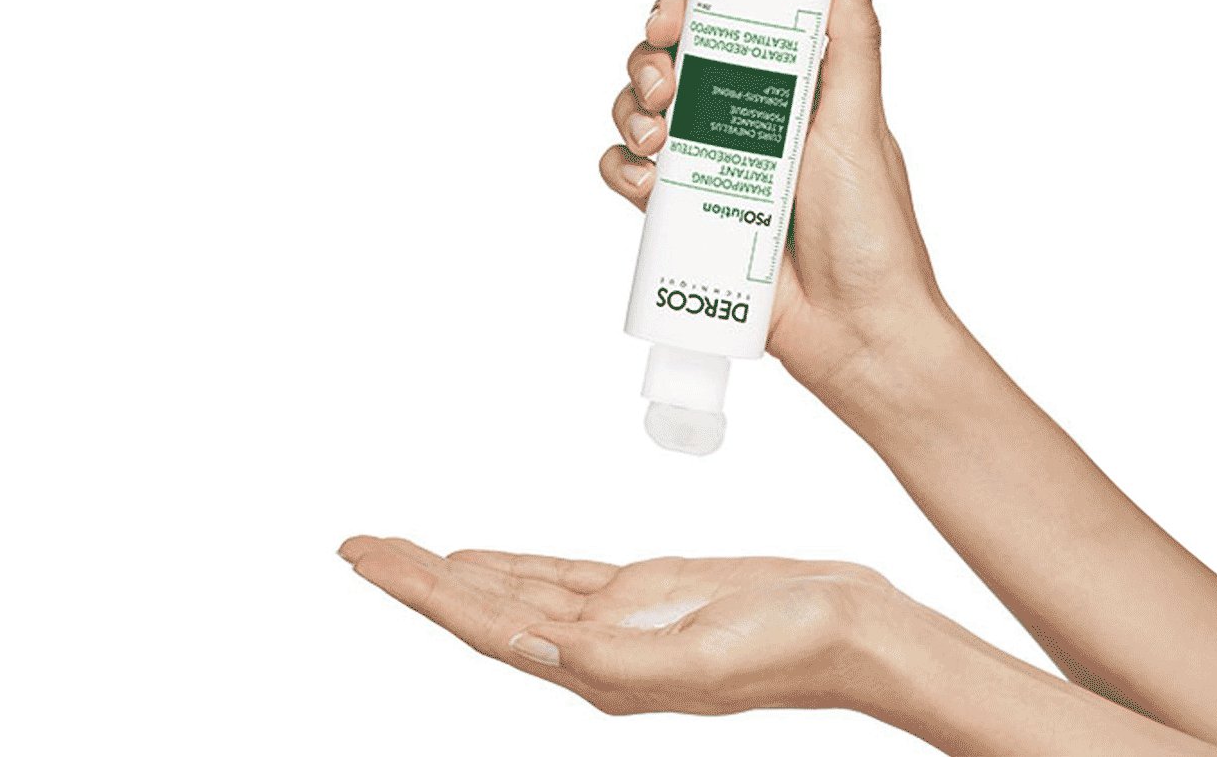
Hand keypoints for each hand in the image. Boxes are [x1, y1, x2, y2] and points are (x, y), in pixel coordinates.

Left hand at [337, 536, 898, 715]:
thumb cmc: (796, 649)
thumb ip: (616, 660)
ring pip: (514, 591)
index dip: (419, 591)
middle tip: (357, 545)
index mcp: (599, 672)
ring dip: (454, 571)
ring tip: (400, 550)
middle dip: (417, 577)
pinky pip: (558, 577)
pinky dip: (513, 566)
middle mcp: (595, 651)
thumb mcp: (700, 660)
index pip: (485, 625)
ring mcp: (619, 623)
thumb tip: (537, 647)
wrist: (859, 631)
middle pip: (484, 608)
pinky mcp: (648, 593)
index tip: (364, 558)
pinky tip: (483, 560)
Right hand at [600, 0, 964, 403]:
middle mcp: (744, 123)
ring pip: (639, 117)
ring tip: (660, 142)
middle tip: (667, 91)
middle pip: (668, 66)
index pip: (723, 27)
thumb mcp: (860, 124)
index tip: (674, 17)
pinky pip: (629, 179)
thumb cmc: (873, 234)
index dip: (686, 12)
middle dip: (649, 65)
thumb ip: (852, 40)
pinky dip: (624, 173)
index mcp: (788, 90)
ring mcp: (711, 171)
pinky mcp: (685, 220)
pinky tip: (649, 185)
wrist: (854, 331)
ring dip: (630, 115)